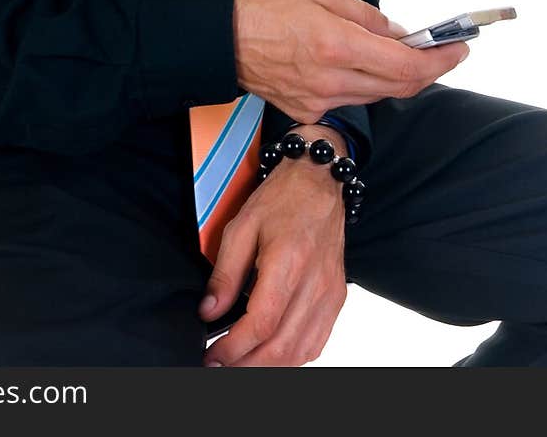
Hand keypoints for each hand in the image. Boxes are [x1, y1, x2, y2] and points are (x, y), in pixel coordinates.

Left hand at [199, 123, 350, 366]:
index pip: (261, 323)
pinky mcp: (337, 298)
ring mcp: (331, 293)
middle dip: (245, 364)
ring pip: (300, 352)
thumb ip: (225, 273)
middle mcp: (315, 283)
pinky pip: (316, 343)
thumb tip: (209, 312)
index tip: (211, 356)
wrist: (320, 182)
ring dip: (268, 366)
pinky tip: (271, 353)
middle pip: (281, 347)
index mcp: (288, 261)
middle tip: (218, 365)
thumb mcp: (242, 226)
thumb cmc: (281, 199)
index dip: (233, 348)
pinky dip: (292, 357)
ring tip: (240, 362)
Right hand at [232, 0, 468, 124]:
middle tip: (443, 51)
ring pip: (377, 95)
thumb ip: (366, 15)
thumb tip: (397, 34)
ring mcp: (319, 101)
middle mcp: (332, 80)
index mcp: (337, 45)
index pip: (405, 66)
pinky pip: (351, 99)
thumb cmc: (267, 5)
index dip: (440, 61)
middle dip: (428, 70)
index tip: (460, 49)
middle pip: (399, 87)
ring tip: (403, 52)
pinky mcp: (307, 111)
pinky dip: (367, 82)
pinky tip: (363, 62)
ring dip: (397, 77)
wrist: (220, 39)